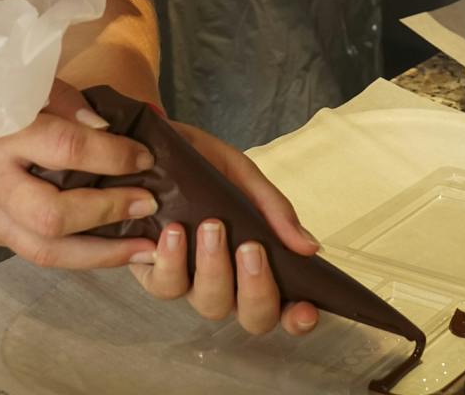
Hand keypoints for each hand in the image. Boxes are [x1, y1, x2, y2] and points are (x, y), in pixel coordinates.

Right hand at [0, 79, 159, 269]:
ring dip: (100, 254)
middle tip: (149, 202)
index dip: (111, 155)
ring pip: (42, 250)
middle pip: (51, 214)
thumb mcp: (23, 85)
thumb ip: (67, 103)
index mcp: (1, 130)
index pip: (64, 147)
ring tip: (145, 248)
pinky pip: (34, 254)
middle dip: (107, 211)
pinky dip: (78, 255)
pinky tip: (113, 251)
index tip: (145, 157)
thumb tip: (110, 128)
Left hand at [128, 120, 320, 334]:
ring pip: (211, 303)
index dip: (297, 318)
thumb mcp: (246, 177)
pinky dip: (171, 262)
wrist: (159, 146)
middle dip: (256, 288)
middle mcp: (230, 282)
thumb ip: (275, 210)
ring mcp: (193, 282)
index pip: (285, 305)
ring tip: (211, 225)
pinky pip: (165, 286)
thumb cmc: (209, 167)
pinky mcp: (154, 274)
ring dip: (214, 268)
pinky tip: (174, 232)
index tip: (304, 308)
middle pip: (253, 316)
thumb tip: (310, 248)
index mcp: (259, 262)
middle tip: (251, 246)